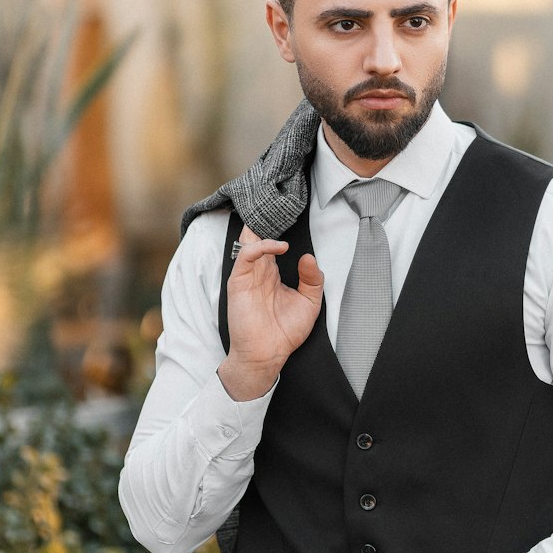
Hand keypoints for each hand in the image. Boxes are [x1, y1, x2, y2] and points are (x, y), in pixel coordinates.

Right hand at [218, 226, 323, 400]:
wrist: (267, 355)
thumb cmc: (285, 333)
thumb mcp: (309, 304)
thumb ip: (313, 280)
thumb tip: (309, 257)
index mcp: (272, 273)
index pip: (273, 242)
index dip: (280, 227)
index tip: (291, 210)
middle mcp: (259, 270)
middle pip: (259, 234)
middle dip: (266, 216)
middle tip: (278, 198)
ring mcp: (248, 274)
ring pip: (250, 239)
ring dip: (261, 224)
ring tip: (275, 211)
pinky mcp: (239, 281)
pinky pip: (246, 255)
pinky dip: (261, 246)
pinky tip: (279, 246)